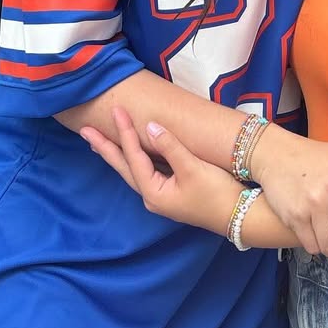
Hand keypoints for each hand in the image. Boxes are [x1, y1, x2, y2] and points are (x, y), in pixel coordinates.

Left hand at [80, 108, 239, 233]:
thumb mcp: (193, 168)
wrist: (240, 217)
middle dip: (105, 148)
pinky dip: (134, 159)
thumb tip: (150, 126)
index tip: (116, 110)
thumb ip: (170, 147)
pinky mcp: (172, 192)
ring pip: (133, 170)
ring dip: (117, 154)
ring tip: (100, 141)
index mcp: (154, 192)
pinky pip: (146, 171)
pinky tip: (133, 152)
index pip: (134, 157)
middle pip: (124, 167)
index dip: (125, 132)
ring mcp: (162, 196)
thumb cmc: (217, 193)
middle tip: (86, 131)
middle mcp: (153, 196)